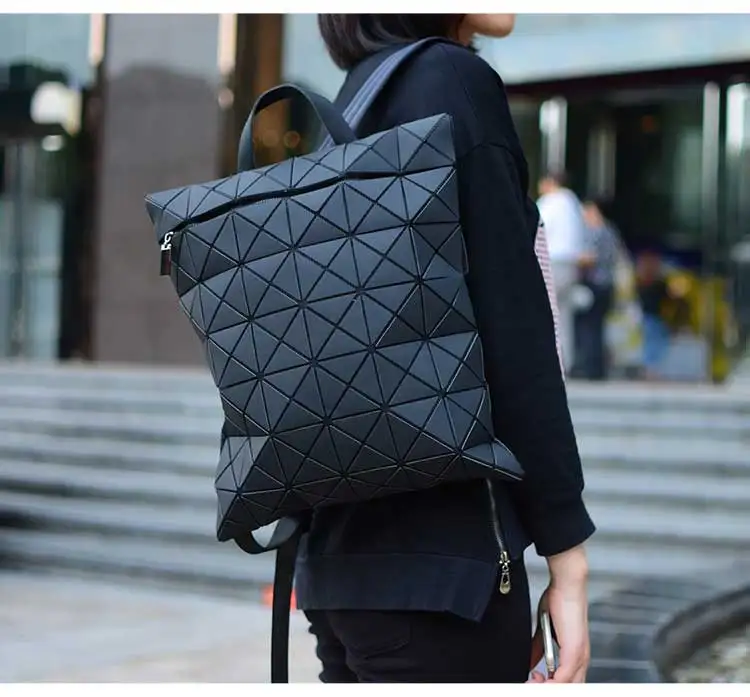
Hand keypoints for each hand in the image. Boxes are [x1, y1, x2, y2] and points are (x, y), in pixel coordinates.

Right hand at [528, 546, 589, 682]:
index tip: (533, 681)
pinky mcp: (574, 651)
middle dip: (549, 688)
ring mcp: (580, 656)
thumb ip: (538, 649)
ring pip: (569, 686)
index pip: (569, 682)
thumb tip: (530, 664)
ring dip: (547, 687)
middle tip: (530, 683)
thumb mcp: (545, 630)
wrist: (567, 585)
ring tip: (530, 682)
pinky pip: (564, 678)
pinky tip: (537, 681)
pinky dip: (551, 684)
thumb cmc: (560, 601)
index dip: (551, 685)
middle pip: (571, 687)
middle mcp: (582, 659)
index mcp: (577, 654)